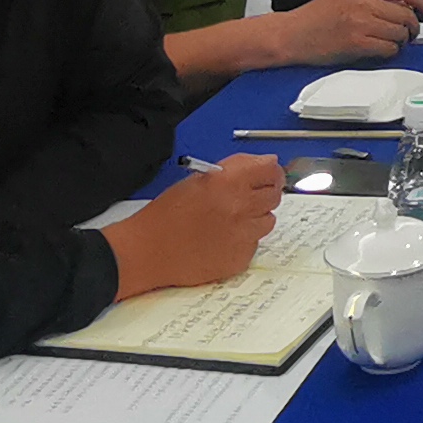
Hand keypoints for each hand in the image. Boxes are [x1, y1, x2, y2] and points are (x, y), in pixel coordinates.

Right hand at [106, 155, 282, 295]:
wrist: (147, 251)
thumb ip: (233, 171)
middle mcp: (241, 208)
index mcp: (228, 183)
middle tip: (250, 196)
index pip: (270, 170)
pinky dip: (244, 240)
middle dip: (265, 192)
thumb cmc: (166, 214)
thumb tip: (264, 164)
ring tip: (230, 220)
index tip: (268, 174)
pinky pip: (254, 244)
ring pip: (267, 221)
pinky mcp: (241, 259)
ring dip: (255, 217)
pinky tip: (221, 240)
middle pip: (274, 195)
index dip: (270, 170)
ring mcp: (244, 236)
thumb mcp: (197, 181)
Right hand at [264, 0, 422, 66]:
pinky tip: (383, 51)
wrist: (291, 35)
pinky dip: (391, 52)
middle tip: (412, 33)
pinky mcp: (357, 44)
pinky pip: (388, 48)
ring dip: (402, 41)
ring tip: (394, 43)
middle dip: (414, 26)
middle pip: (406, 14)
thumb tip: (401, 6)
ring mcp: (361, 24)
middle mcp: (364, 3)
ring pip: (400, 33)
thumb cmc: (314, 17)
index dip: (420, 1)